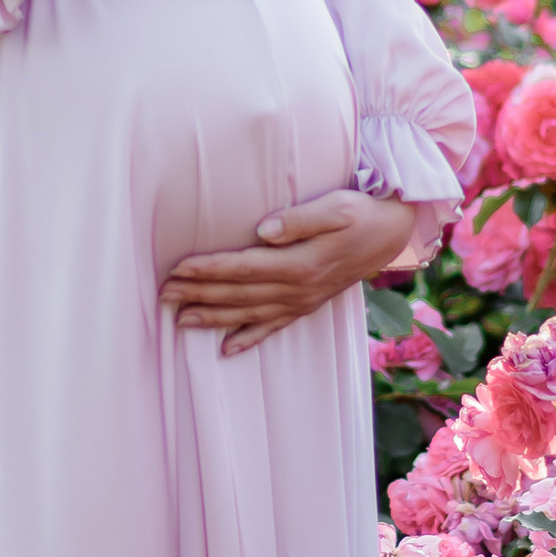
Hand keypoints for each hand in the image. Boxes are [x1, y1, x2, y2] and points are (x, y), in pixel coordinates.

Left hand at [162, 187, 418, 353]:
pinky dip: (248, 339)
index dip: (209, 268)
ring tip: (179, 318)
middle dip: (198, 294)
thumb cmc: (361, 212)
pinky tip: (226, 349)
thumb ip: (299, 219)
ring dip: (212, 316)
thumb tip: (263, 231)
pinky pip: (273, 328)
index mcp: (301, 264)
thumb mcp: (336, 207)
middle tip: (163, 294)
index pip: (243, 267)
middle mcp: (297, 289)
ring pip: (248, 314)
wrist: (393, 233)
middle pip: (239, 294)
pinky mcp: (306, 306)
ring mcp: (301, 301)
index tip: (178, 267)